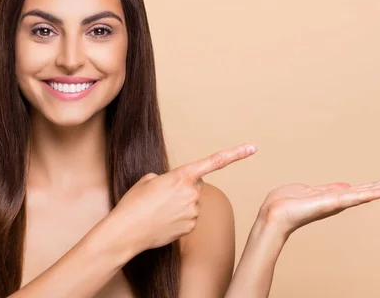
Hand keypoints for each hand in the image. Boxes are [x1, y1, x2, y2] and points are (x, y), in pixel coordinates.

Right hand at [111, 143, 257, 252]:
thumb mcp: (148, 180)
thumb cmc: (134, 203)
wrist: (126, 231)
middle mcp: (192, 193)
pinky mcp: (191, 228)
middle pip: (196, 185)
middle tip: (162, 196)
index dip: (235, 153)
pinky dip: (178, 219)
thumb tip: (176, 186)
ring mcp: (193, 212)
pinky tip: (163, 221)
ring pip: (192, 203)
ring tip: (158, 210)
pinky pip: (189, 218)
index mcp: (181, 176)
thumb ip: (168, 178)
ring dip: (179, 205)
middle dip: (184, 188)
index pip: (214, 161)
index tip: (252, 147)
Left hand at [258, 175, 379, 236]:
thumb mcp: (309, 190)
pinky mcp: (331, 203)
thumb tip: (344, 186)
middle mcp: (338, 201)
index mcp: (333, 196)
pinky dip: (371, 194)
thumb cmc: (285, 203)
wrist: (273, 215)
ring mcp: (337, 203)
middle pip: (368, 191)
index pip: (360, 189)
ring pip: (366, 193)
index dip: (378, 186)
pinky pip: (354, 197)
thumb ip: (327, 189)